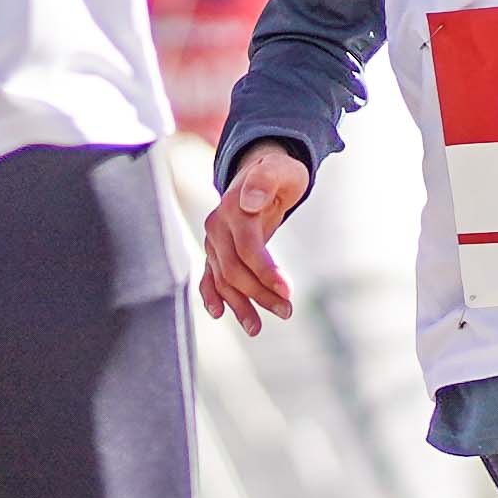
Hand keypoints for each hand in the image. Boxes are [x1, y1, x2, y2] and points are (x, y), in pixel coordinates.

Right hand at [198, 143, 312, 332]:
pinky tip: (219, 313)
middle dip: (259, 294)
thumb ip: (266, 180)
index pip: (247, 247)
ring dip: (239, 304)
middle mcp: (217, 225)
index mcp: (233, 206)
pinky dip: (212, 296)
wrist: (258, 170)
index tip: (288, 291)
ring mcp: (213, 240)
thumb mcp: (281, 169)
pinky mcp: (215, 251)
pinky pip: (209, 277)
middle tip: (287, 312)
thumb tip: (249, 202)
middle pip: (233, 269)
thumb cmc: (278, 173)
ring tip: (256, 328)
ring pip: (222, 279)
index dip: (266, 271)